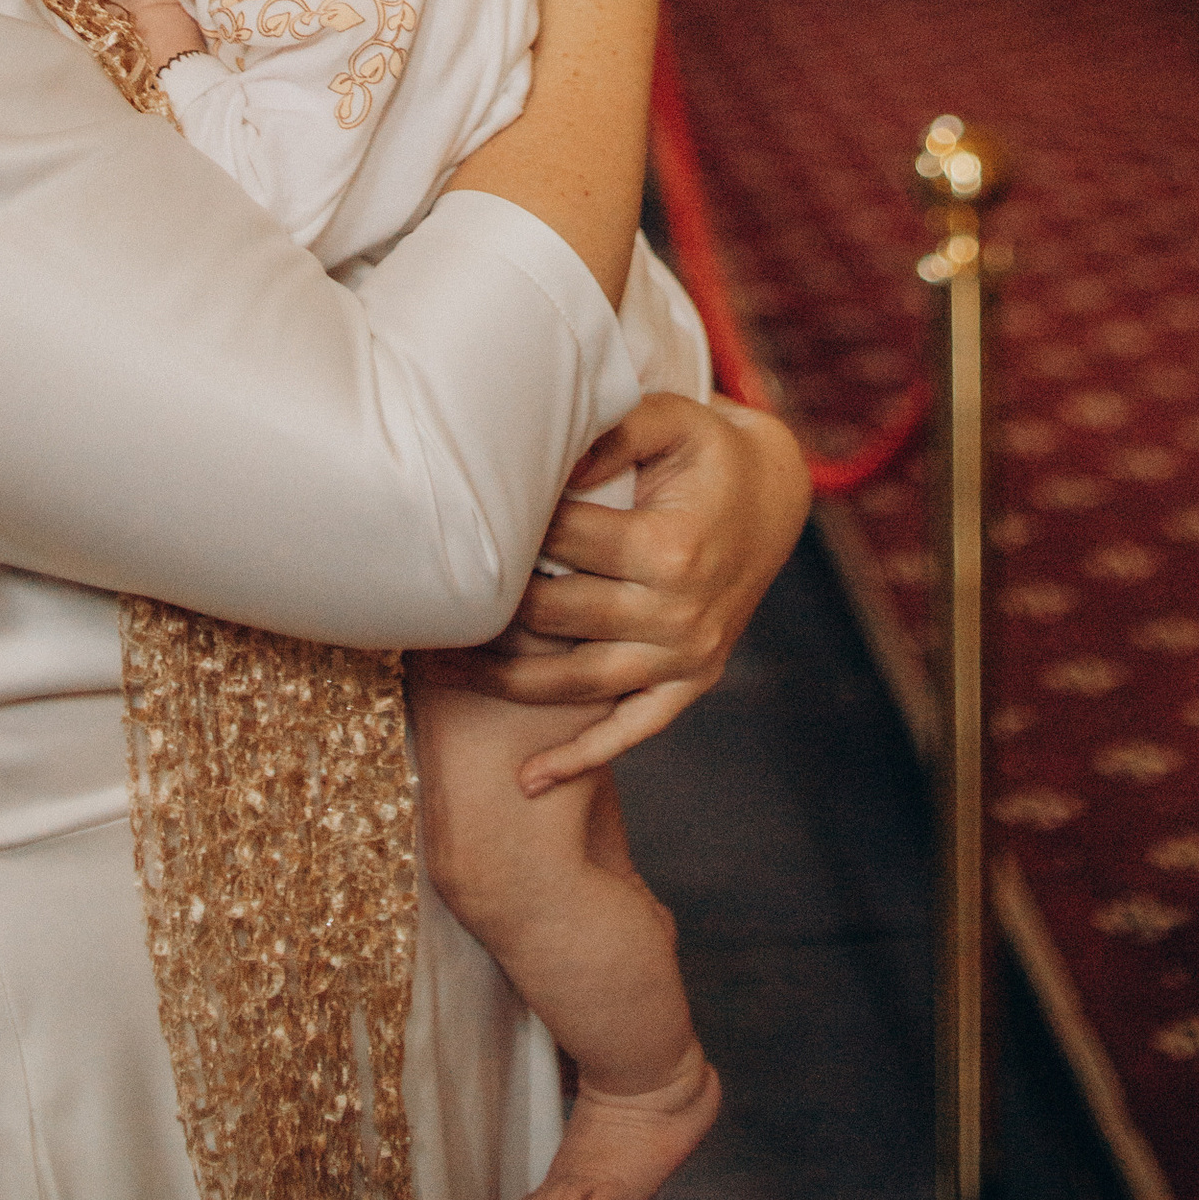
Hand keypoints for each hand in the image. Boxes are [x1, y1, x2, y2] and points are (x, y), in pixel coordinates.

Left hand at [455, 390, 808, 789]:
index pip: (567, 543)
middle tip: (423, 601)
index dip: (513, 528)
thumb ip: (614, 430)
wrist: (775, 495)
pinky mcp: (691, 682)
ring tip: (434, 671)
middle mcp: (679, 611)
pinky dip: (582, 758)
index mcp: (672, 547)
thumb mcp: (674, 419)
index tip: (462, 522)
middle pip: (559, 618)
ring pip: (577, 683)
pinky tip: (528, 780)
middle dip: (489, 608)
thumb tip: (554, 461)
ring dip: (502, 683)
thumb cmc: (708, 450)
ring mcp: (686, 655)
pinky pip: (632, 729)